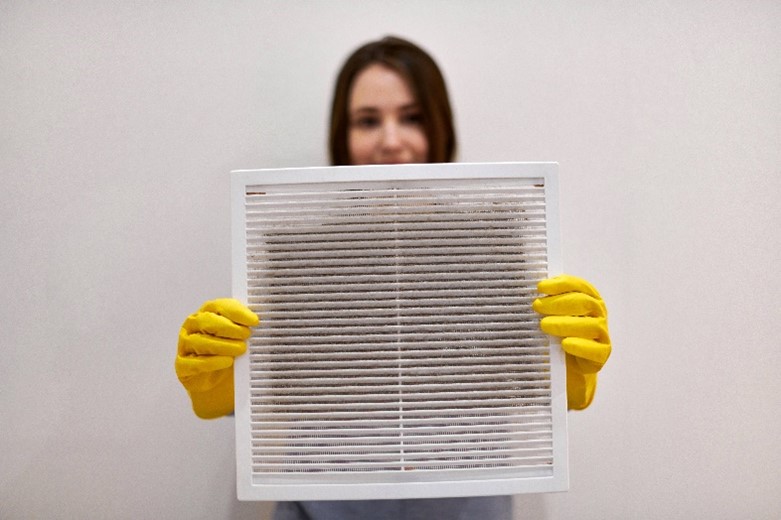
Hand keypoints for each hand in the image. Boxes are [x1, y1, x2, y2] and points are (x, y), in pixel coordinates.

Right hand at [175, 299, 258, 418]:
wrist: (217, 382)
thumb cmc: (227, 352)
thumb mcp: (237, 337)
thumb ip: (245, 326)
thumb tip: (260, 321)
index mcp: (206, 313)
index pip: (219, 306)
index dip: (237, 312)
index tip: (254, 320)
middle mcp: (193, 326)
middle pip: (207, 321)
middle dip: (230, 327)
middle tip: (247, 335)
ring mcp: (185, 345)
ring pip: (201, 341)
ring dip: (224, 345)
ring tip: (241, 349)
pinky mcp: (182, 365)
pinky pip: (195, 362)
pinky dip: (213, 362)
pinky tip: (227, 361)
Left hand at [532, 275, 610, 409]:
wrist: (567, 368)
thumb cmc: (557, 336)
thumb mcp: (551, 317)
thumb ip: (545, 305)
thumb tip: (524, 293)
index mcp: (588, 299)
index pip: (578, 286)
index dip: (560, 284)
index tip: (540, 287)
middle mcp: (597, 314)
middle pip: (584, 302)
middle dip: (559, 302)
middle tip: (537, 306)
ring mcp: (601, 334)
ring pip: (591, 325)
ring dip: (565, 323)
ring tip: (544, 325)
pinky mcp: (601, 355)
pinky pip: (595, 350)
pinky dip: (580, 346)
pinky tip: (564, 344)